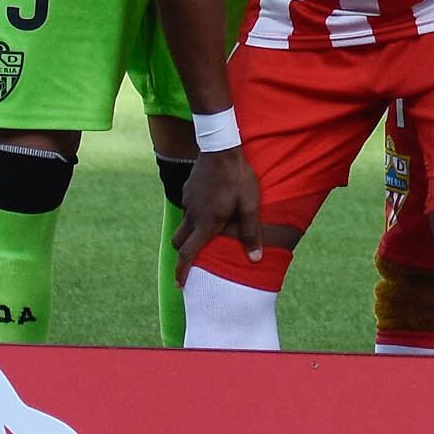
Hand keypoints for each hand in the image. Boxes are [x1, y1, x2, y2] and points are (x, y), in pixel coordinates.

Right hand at [172, 147, 263, 278]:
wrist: (221, 148)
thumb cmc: (239, 178)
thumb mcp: (250, 205)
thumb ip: (251, 233)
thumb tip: (254, 259)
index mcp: (206, 223)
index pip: (187, 253)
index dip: (182, 271)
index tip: (180, 285)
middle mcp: (192, 215)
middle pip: (179, 241)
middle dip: (183, 253)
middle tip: (192, 259)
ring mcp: (188, 201)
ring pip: (184, 223)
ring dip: (191, 231)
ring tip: (207, 231)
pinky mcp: (188, 189)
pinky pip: (188, 207)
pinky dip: (195, 214)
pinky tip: (211, 206)